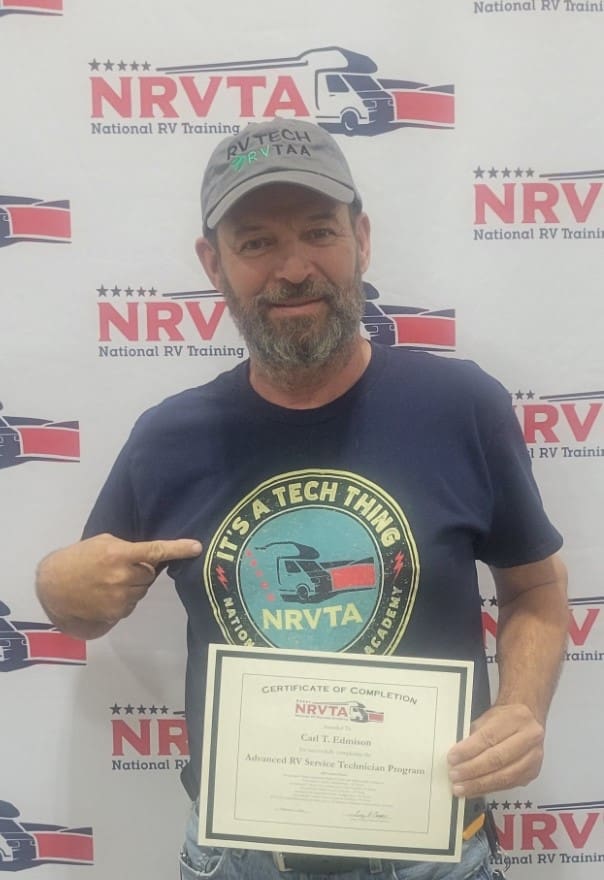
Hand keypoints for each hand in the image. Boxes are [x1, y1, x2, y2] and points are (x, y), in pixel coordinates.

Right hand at [36, 533, 201, 632]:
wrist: (54, 587)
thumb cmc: (78, 558)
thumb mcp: (102, 543)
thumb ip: (127, 548)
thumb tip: (150, 556)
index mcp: (119, 554)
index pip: (155, 551)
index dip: (178, 549)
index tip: (196, 547)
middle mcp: (123, 577)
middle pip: (150, 573)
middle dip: (142, 569)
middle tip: (123, 567)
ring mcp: (120, 597)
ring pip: (143, 589)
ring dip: (134, 584)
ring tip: (111, 580)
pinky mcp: (116, 613)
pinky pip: (133, 603)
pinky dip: (125, 598)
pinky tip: (107, 593)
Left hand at [447, 703, 544, 796]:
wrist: (527, 721)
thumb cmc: (504, 718)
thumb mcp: (487, 718)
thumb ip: (473, 736)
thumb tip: (456, 755)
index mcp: (517, 718)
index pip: (489, 737)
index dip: (468, 750)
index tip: (452, 758)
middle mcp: (529, 738)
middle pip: (497, 759)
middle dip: (472, 769)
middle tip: (455, 775)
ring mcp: (533, 757)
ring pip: (504, 776)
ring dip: (479, 784)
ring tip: (461, 787)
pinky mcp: (532, 773)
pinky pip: (508, 785)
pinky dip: (488, 789)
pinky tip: (474, 790)